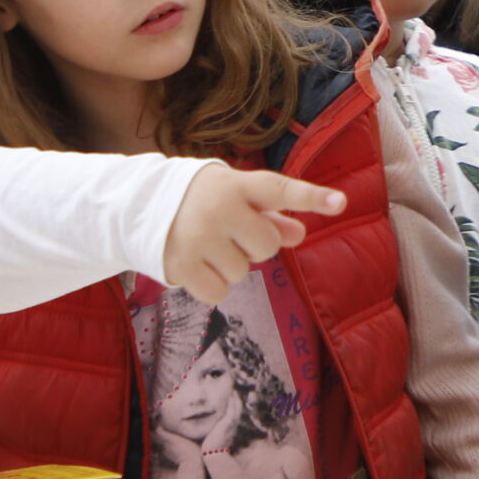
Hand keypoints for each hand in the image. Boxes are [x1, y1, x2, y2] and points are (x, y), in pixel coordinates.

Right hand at [162, 166, 345, 303]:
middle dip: (254, 246)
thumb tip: (301, 233)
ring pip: (243, 271)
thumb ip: (269, 214)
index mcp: (235, 185)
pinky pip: (220, 293)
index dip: (311, 196)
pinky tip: (197, 265)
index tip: (341, 202)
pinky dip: (212, 286)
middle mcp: (218, 209)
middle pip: (267, 245)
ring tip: (206, 246)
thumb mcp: (233, 196)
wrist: (137, 206)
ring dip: (230, 265)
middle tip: (230, 234)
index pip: (279, 189)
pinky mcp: (181, 265)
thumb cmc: (199, 200)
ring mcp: (198, 238)